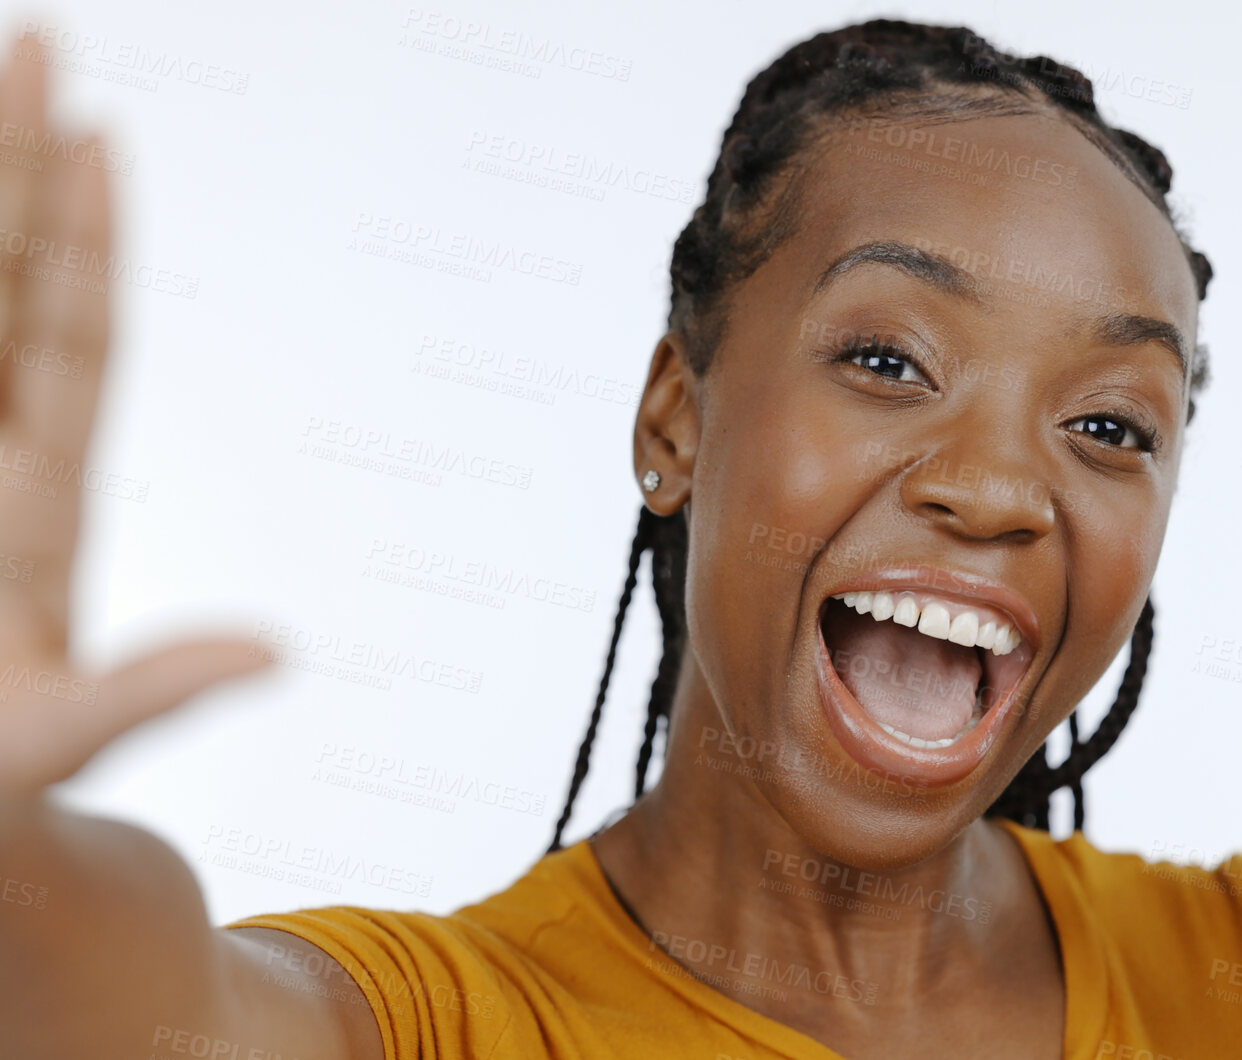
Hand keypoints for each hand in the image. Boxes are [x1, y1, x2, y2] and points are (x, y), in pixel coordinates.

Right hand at [0, 40, 267, 798]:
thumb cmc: (3, 835)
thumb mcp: (63, 754)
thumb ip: (146, 694)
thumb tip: (267, 648)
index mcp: (23, 527)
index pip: (61, 351)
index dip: (74, 242)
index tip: (95, 130)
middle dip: (7, 172)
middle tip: (38, 37)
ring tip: (7, 77)